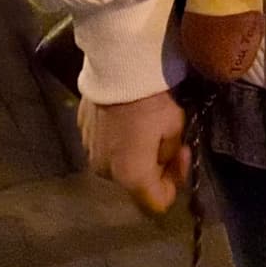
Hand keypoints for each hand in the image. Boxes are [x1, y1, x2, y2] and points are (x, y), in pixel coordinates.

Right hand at [79, 87, 190, 213]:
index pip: (157, 203)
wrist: (118, 63)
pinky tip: (128, 114)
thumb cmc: (151, 97)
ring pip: (120, 163)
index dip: (174, 182)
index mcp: (130, 176)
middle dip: (155, 165)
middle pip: (136, 182)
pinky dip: (119, 137)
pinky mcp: (82, 130)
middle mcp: (105, 171)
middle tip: (169, 137)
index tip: (183, 154)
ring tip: (147, 124)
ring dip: (136, 152)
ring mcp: (89, 151)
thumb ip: (172, 153)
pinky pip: (106, 144)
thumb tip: (170, 159)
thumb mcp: (175, 125)